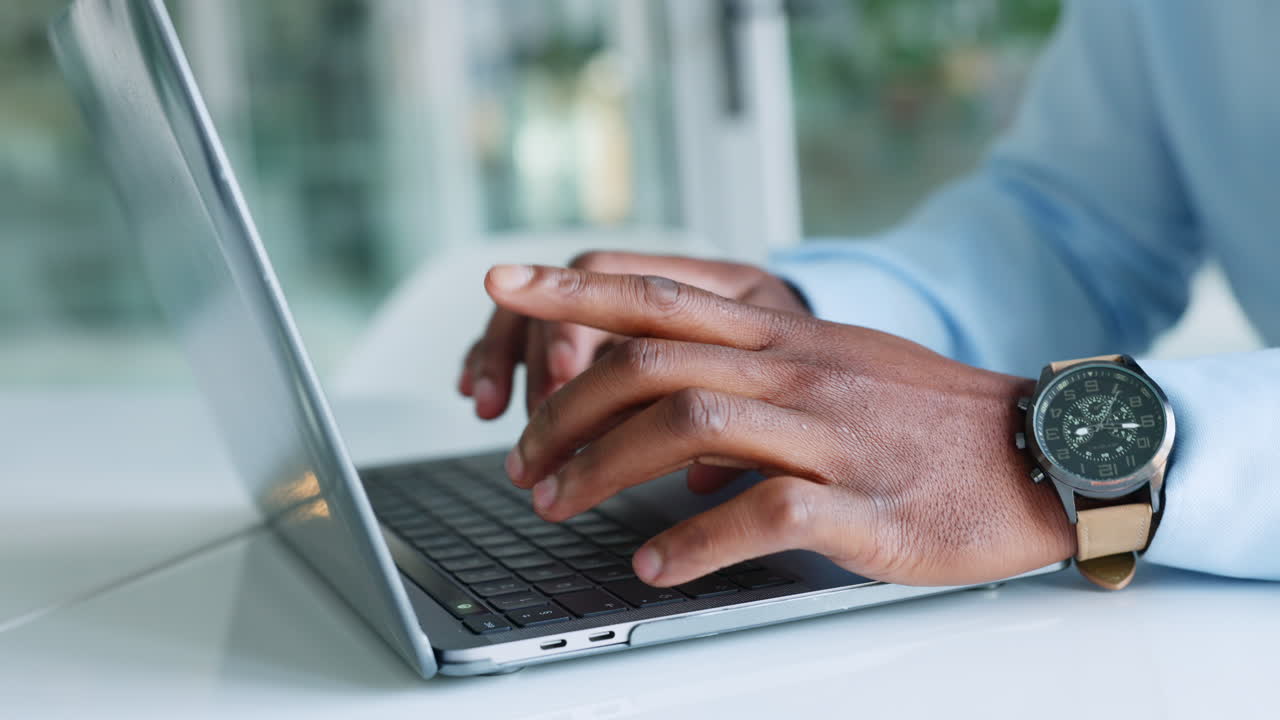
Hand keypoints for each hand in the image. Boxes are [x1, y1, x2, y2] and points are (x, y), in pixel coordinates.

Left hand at [487, 264, 1075, 587]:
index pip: (659, 295)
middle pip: (653, 361)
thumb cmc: (928, 420)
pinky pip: (762, 511)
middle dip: (566, 408)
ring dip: (605, 466)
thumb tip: (668, 427)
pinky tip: (652, 565)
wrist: (1042, 456)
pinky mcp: (864, 504)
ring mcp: (831, 433)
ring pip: (690, 423)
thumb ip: (753, 379)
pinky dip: (691, 540)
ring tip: (556, 504)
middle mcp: (798, 371)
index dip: (572, 289)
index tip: (502, 284)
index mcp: (787, 337)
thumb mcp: (837, 369)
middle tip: (523, 461)